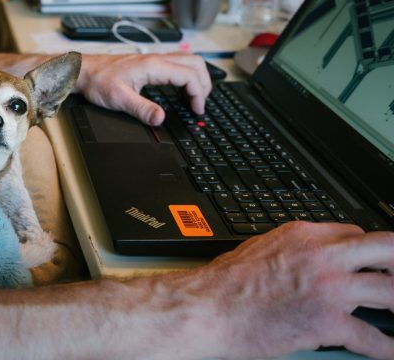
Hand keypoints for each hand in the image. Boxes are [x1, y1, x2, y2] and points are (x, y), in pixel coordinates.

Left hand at [76, 51, 211, 125]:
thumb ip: (142, 109)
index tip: (197, 110)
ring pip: (189, 61)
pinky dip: (188, 76)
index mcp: (153, 66)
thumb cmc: (98, 81)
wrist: (84, 70)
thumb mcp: (119, 99)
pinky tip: (182, 91)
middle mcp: (157, 59)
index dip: (199, 94)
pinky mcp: (150, 63)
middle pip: (196, 63)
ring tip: (195, 99)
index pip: (189, 75)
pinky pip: (178, 64)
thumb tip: (161, 119)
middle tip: (200, 105)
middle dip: (205, 84)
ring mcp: (155, 59)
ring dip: (198, 78)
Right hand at [172, 221, 393, 358]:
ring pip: (389, 291)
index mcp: (303, 234)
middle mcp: (322, 255)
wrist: (206, 307)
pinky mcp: (327, 321)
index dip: (371, 251)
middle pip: (387, 249)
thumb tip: (308, 258)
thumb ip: (293, 250)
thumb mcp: (261, 248)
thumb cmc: (223, 283)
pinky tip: (392, 351)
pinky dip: (388, 349)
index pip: (355, 234)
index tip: (377, 262)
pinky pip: (372, 337)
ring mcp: (329, 287)